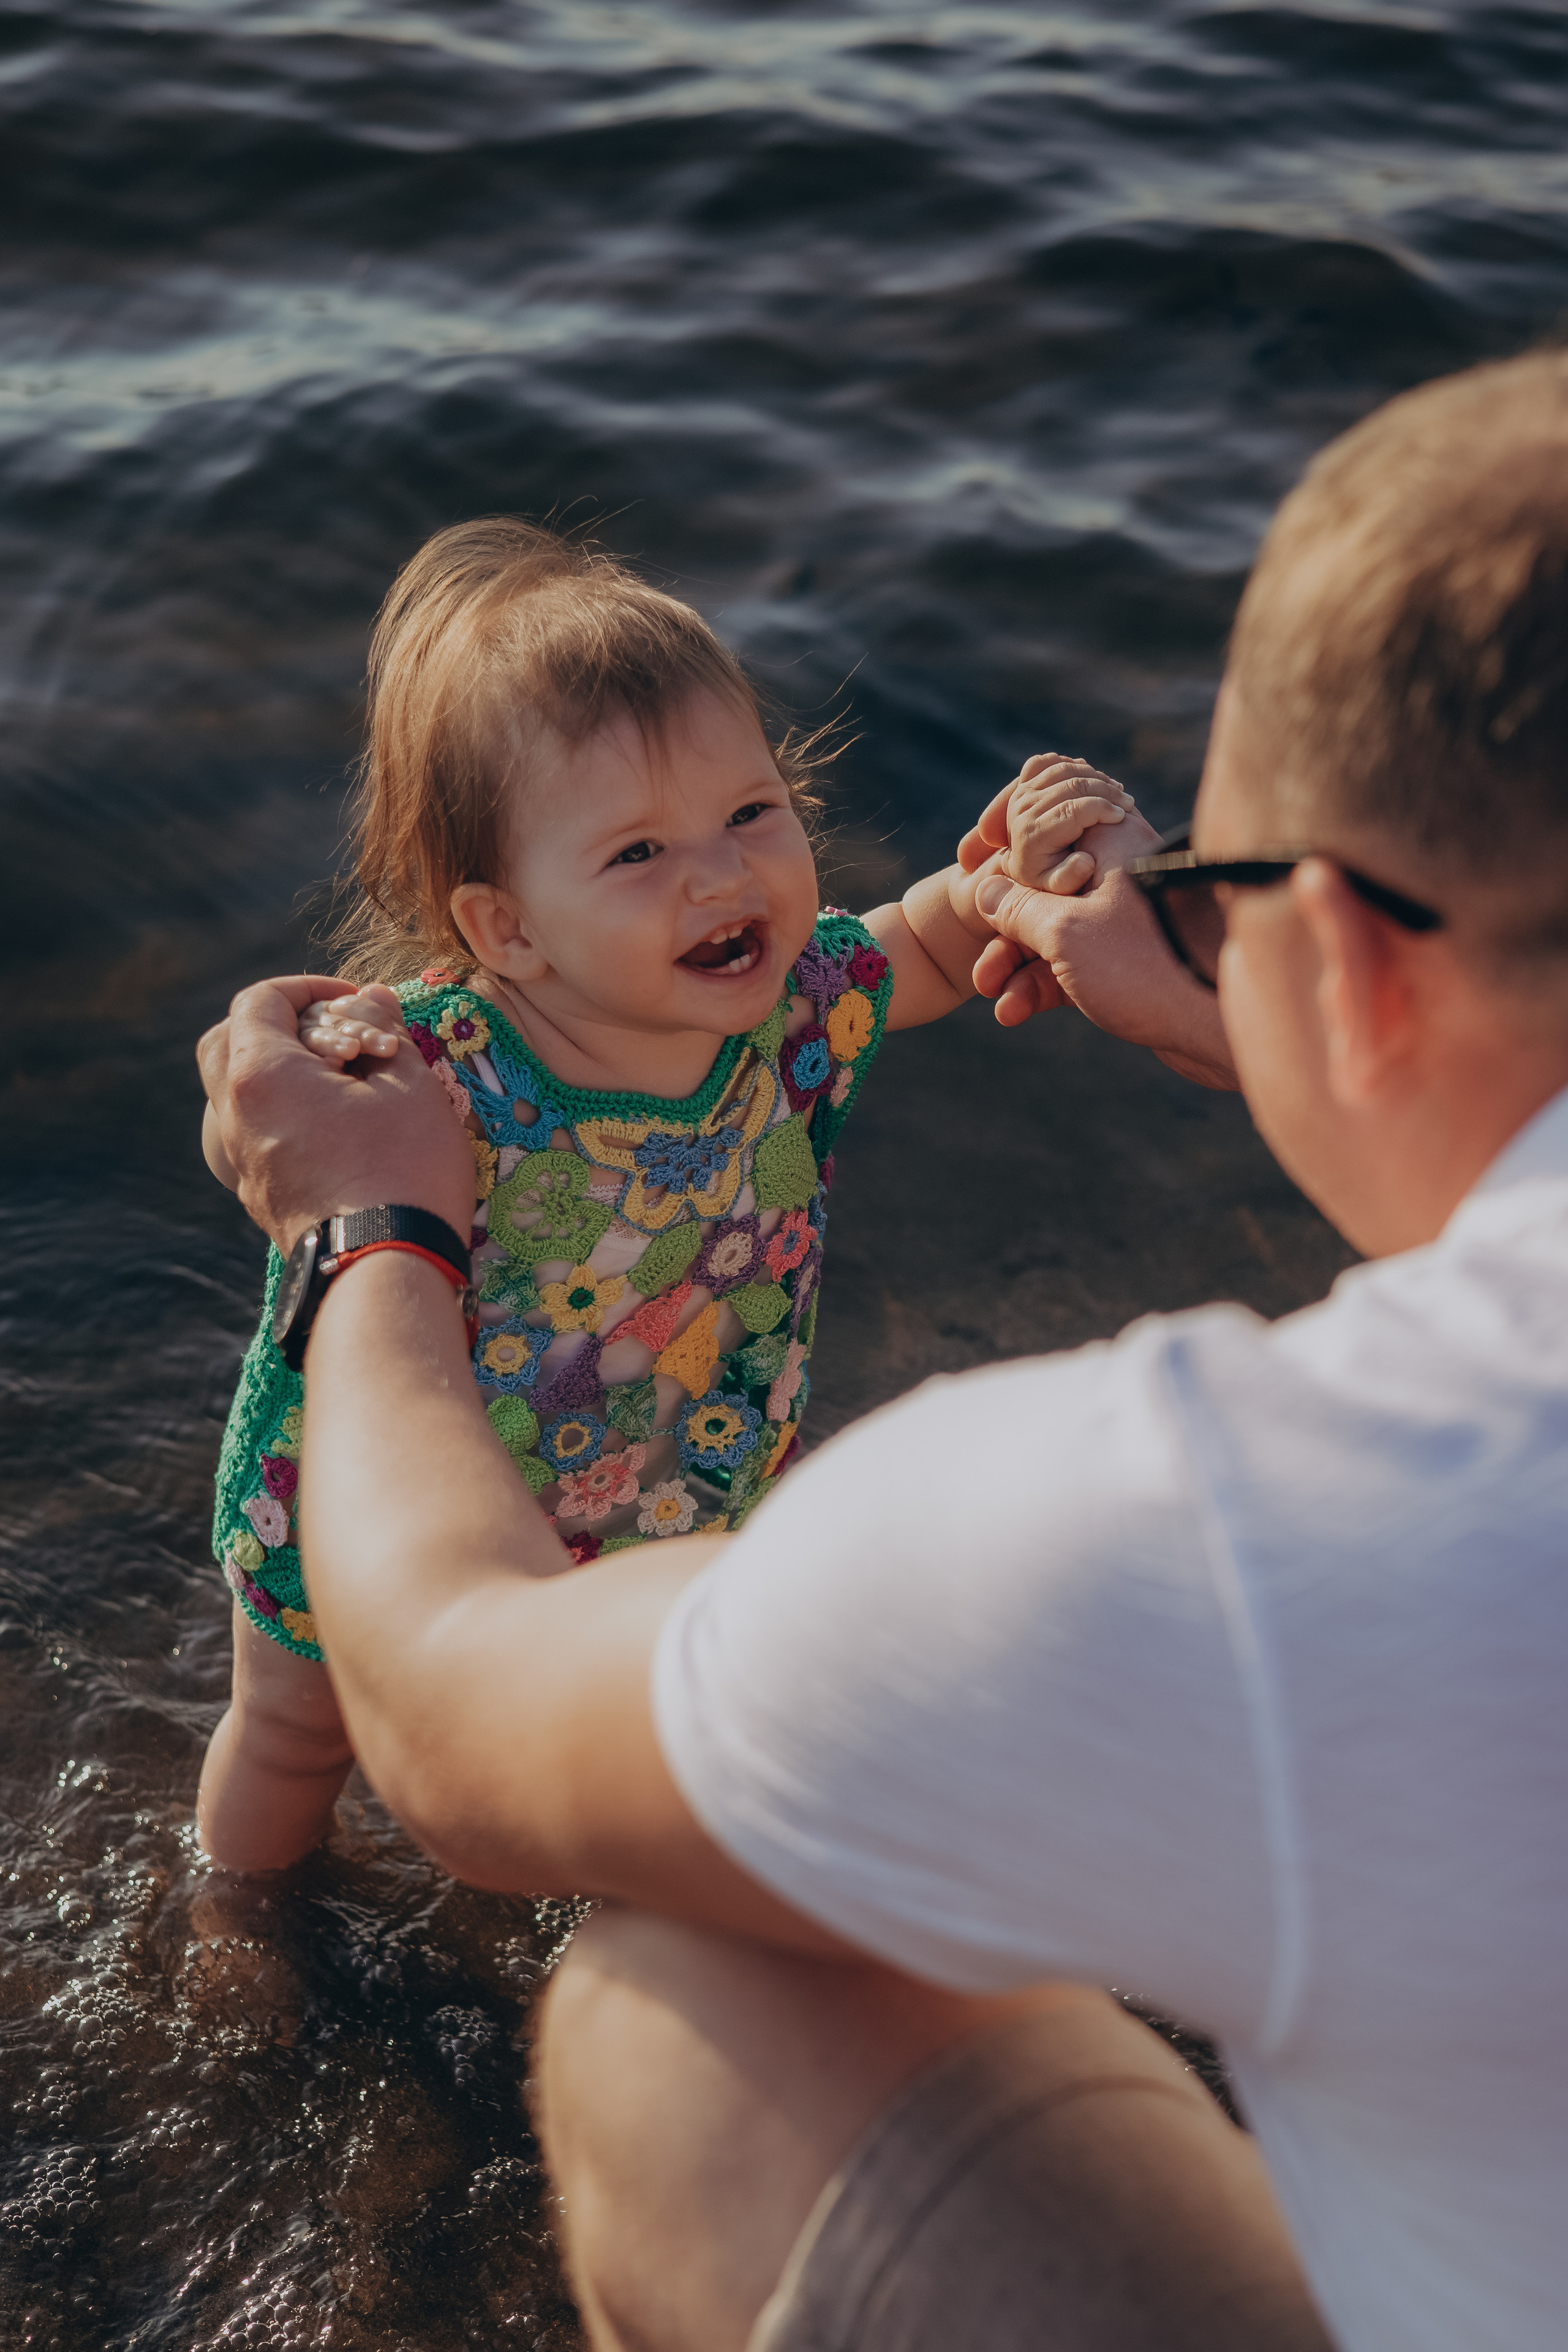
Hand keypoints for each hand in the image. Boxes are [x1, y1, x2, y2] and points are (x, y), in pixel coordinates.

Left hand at [197, 975, 475, 1252]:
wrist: (386, 1270)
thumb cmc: (402, 1170)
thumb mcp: (408, 1086)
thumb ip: (384, 1032)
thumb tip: (372, 997)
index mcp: (261, 1077)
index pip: (259, 1001)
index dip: (309, 988)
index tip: (356, 1001)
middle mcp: (236, 1117)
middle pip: (228, 1043)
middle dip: (276, 1024)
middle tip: (333, 1032)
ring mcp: (243, 1163)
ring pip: (237, 1095)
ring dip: (280, 1073)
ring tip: (341, 1083)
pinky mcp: (260, 1198)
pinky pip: (256, 1137)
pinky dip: (285, 1116)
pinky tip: (336, 1129)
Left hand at [958, 754, 1137, 894]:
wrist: (1021, 862)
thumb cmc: (1046, 875)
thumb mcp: (1056, 885)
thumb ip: (1069, 878)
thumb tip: (1085, 860)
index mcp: (1031, 834)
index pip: (1074, 810)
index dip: (1103, 808)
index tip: (1122, 815)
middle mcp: (1023, 809)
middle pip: (1072, 786)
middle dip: (1106, 791)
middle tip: (1128, 802)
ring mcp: (1022, 792)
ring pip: (1063, 770)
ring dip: (1096, 776)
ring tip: (1117, 791)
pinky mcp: (1024, 782)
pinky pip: (1047, 762)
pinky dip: (1072, 765)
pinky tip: (1093, 777)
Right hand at [970, 816, 1239, 1088]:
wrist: (1219, 1026)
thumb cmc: (1146, 965)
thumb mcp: (1065, 932)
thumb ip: (1019, 908)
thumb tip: (987, 889)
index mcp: (1107, 843)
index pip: (1041, 827)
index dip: (1002, 852)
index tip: (970, 870)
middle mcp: (1116, 874)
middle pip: (1040, 889)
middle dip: (1004, 932)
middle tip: (979, 969)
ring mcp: (1123, 920)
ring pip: (1053, 933)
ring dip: (1017, 967)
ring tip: (993, 998)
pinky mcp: (1128, 962)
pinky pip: (1072, 967)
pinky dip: (1042, 988)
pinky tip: (1012, 1012)